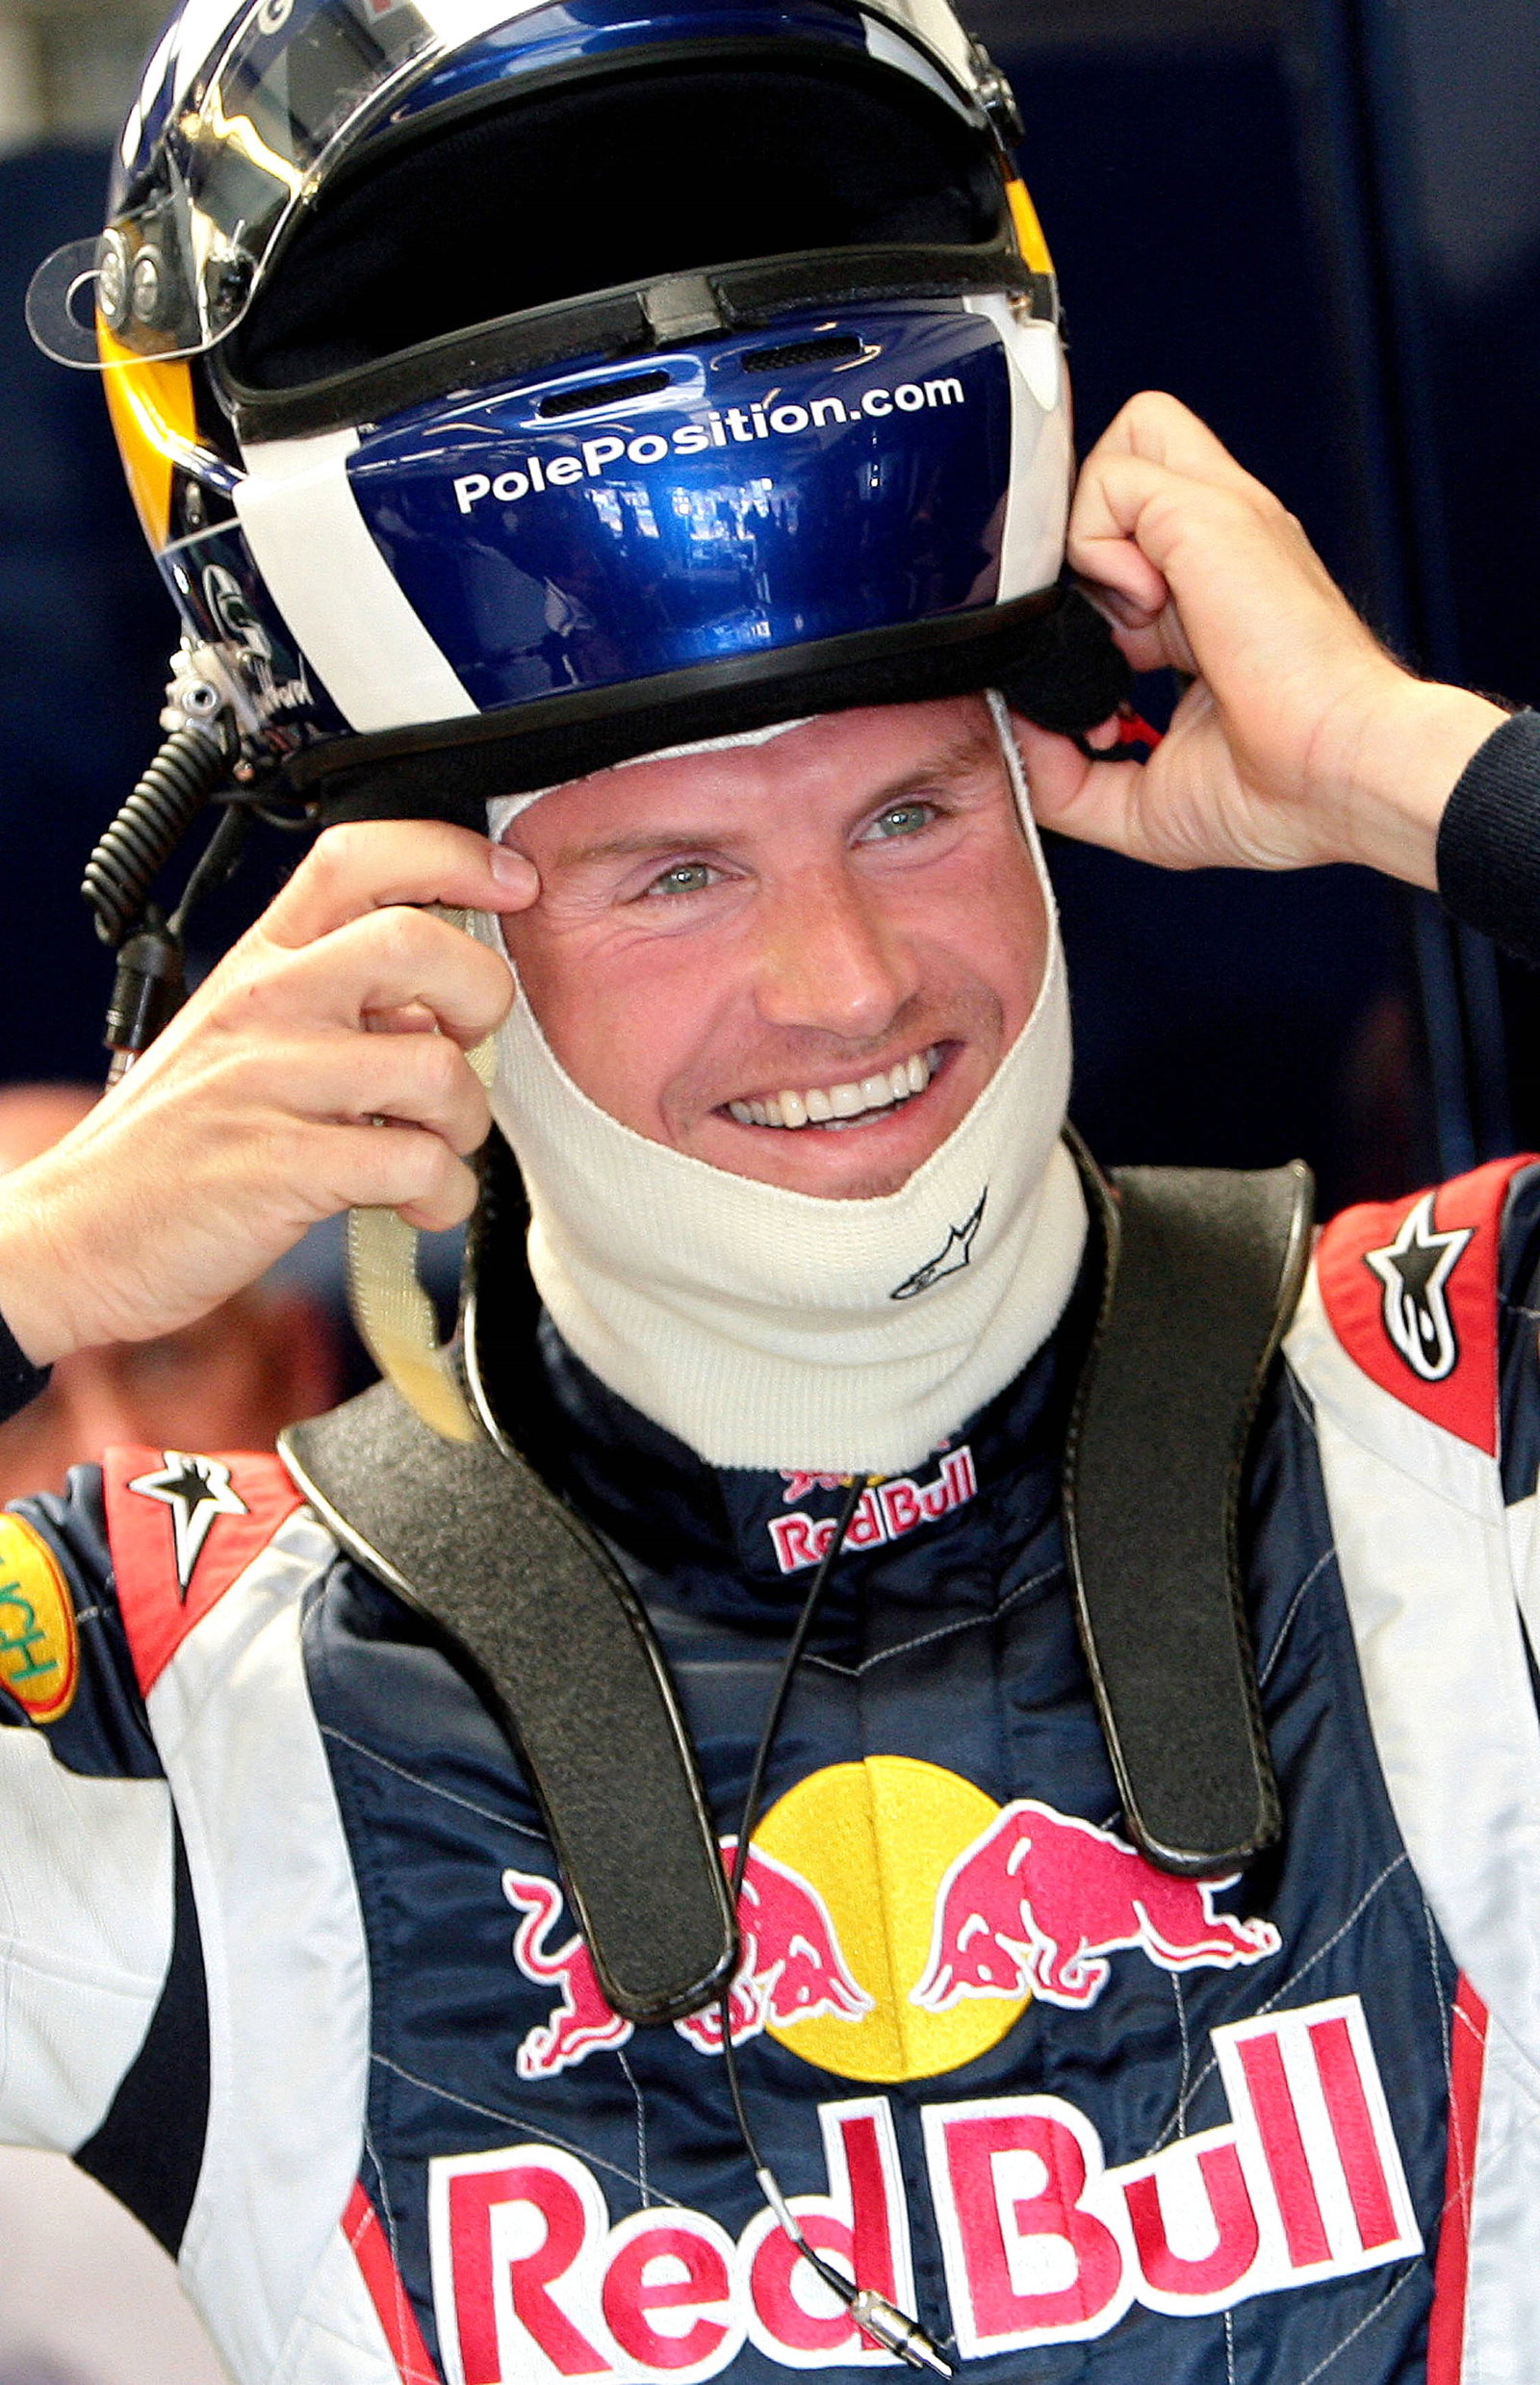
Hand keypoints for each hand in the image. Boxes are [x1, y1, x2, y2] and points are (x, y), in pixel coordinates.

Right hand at [0, 821, 535, 1365]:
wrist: (83, 1234)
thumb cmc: (177, 1140)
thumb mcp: (243, 1034)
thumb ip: (335, 1001)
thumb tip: (439, 998)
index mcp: (261, 959)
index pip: (361, 856)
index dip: (454, 855)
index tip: (511, 883)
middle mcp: (266, 1001)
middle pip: (419, 943)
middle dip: (482, 999)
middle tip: (464, 1047)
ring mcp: (271, 1080)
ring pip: (438, 1067)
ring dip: (465, 1123)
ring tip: (431, 1148)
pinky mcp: (283, 1165)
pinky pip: (418, 1165)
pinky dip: (443, 1196)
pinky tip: (415, 1203)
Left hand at [1016, 392, 1505, 884]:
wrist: (1342, 777)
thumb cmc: (1280, 794)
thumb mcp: (1139, 803)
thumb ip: (1064, 779)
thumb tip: (1017, 736)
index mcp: (1208, 601)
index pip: (1126, 542)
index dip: (1086, 600)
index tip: (1101, 688)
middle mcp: (1218, 550)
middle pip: (1131, 467)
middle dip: (1083, 543)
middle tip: (1103, 633)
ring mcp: (1221, 521)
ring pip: (1127, 442)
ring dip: (1090, 529)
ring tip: (1125, 616)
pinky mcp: (1212, 513)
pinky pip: (1114, 478)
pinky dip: (1096, 547)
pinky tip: (1141, 612)